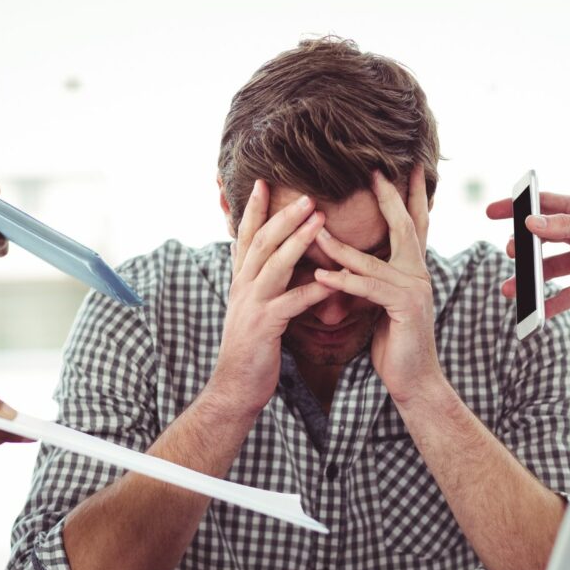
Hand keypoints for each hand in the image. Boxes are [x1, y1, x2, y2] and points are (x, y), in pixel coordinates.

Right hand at [209, 180, 333, 415]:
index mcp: (240, 281)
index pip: (246, 237)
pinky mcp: (265, 326)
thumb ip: (261, 284)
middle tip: (307, 193)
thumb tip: (272, 263)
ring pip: (275, 264)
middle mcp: (242, 287)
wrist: (234, 387)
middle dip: (283, 215)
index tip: (264, 182)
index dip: (254, 209)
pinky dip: (314, 289)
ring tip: (320, 220)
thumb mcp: (252, 309)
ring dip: (298, 240)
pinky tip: (335, 280)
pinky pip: (292, 302)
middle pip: (262, 242)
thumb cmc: (251, 349)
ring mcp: (251, 305)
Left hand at [314, 167, 439, 403]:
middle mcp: (419, 274)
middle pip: (405, 226)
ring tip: (315, 229)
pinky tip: (321, 276)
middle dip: (389, 197)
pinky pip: (368, 288)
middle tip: (374, 170)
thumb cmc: (394, 343)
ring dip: (340, 245)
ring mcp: (415, 289)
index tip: (404, 167)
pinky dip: (343, 281)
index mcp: (413, 270)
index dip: (408, 195)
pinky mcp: (404, 308)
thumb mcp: (382, 304)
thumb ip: (373, 279)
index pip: (412, 224)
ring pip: (373, 259)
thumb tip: (351, 261)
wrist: (413, 380)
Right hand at [484, 192, 569, 317]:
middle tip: (510, 253)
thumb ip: (565, 226)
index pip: (541, 207)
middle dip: (521, 249)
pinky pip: (567, 296)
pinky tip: (535, 313)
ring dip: (530, 280)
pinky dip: (551, 305)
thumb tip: (530, 225)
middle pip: (541, 242)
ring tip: (510, 290)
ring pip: (549, 271)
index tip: (491, 212)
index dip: (516, 208)